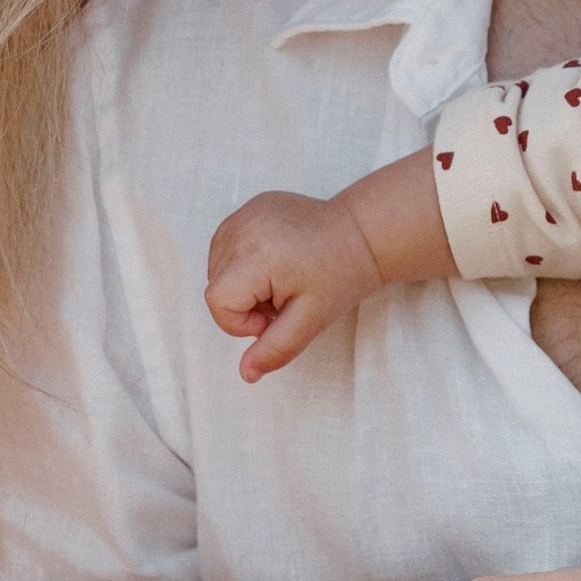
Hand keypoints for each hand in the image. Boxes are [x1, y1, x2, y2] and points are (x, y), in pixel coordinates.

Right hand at [205, 190, 383, 381]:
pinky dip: (244, 262)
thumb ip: (275, 349)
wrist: (363, 234)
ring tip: (281, 279)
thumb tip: (246, 374)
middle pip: (217, 285)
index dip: (241, 321)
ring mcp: (246, 213)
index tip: (276, 316)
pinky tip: (276, 261)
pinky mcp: (251, 207)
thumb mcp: (310, 320)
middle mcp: (245, 228)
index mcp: (258, 255)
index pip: (218, 300)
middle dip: (245, 303)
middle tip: (285, 298)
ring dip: (243, 283)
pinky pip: (228, 245)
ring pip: (218, 266)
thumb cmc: (341, 276)